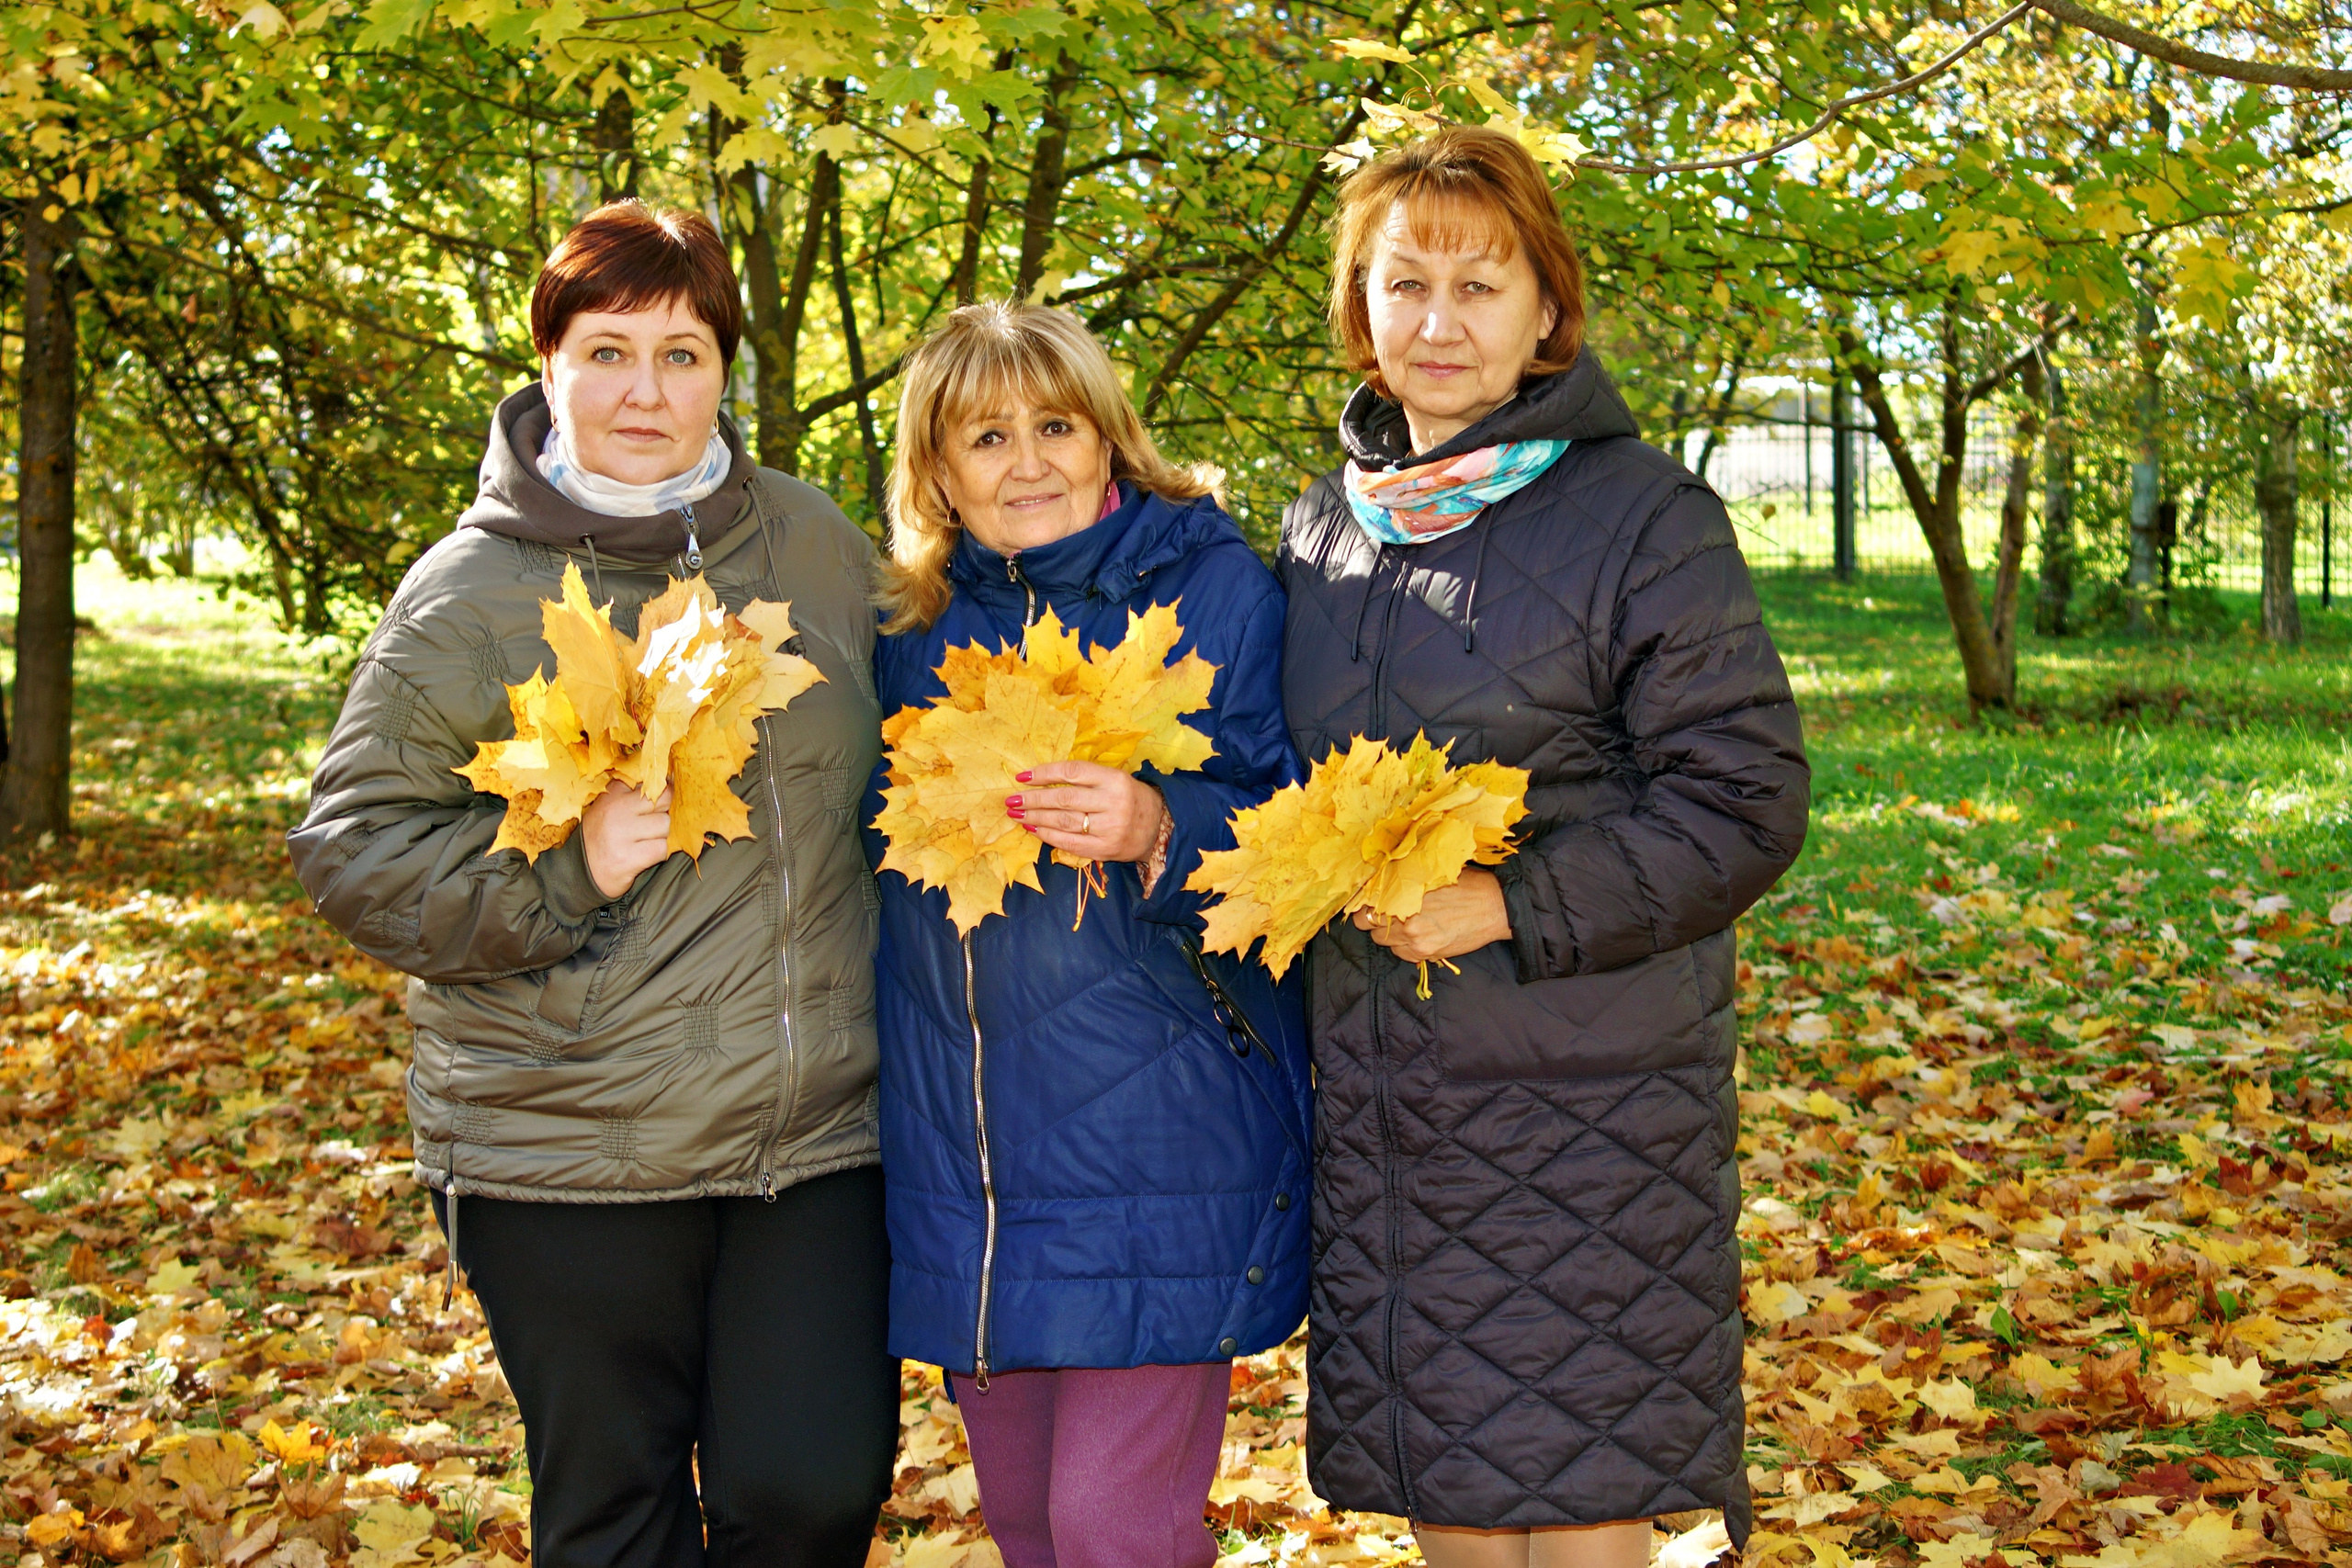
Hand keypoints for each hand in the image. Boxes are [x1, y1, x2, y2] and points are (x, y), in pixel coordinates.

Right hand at [582, 781, 672, 898]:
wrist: (579, 871)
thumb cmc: (600, 837)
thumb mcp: (608, 807)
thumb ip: (631, 792)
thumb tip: (669, 779)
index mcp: (613, 794)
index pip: (652, 782)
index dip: (665, 791)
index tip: (664, 800)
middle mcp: (616, 811)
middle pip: (664, 800)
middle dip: (664, 813)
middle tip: (652, 825)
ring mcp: (621, 835)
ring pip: (665, 825)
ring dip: (662, 835)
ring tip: (645, 841)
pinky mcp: (628, 858)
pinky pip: (661, 849)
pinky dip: (659, 853)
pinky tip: (645, 855)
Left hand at [1007, 762, 1166, 863]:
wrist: (1160, 828)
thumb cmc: (1129, 798)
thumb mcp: (1115, 779)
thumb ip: (1085, 778)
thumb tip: (1041, 780)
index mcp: (1114, 779)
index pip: (1073, 772)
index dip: (1045, 774)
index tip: (1022, 777)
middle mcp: (1113, 802)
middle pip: (1064, 799)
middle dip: (1033, 799)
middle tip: (1011, 799)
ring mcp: (1109, 828)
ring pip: (1064, 821)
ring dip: (1035, 818)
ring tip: (1017, 814)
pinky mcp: (1106, 849)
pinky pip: (1070, 842)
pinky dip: (1048, 836)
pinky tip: (1034, 829)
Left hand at [1352, 868, 1510, 962]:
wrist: (1495, 907)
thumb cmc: (1466, 884)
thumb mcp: (1431, 871)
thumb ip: (1403, 878)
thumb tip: (1378, 880)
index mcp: (1404, 893)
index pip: (1364, 902)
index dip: (1363, 901)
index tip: (1366, 900)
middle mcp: (1406, 918)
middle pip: (1367, 923)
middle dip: (1372, 917)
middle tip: (1385, 911)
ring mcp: (1415, 939)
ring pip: (1382, 940)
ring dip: (1388, 932)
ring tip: (1406, 922)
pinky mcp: (1425, 953)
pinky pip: (1400, 954)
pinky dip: (1404, 946)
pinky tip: (1418, 934)